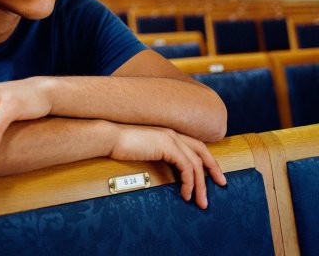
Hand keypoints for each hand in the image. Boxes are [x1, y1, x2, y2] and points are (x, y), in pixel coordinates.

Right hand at [109, 124, 226, 208]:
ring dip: (201, 185)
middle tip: (221, 184)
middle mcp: (172, 132)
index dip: (207, 159)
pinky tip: (185, 194)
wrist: (110, 137)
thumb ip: (158, 154)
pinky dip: (189, 183)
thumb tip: (169, 169)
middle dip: (213, 169)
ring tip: (200, 201)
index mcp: (168, 131)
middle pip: (202, 151)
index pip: (195, 144)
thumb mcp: (144, 150)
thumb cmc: (121, 144)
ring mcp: (170, 137)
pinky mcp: (167, 146)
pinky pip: (187, 168)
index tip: (214, 174)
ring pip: (196, 163)